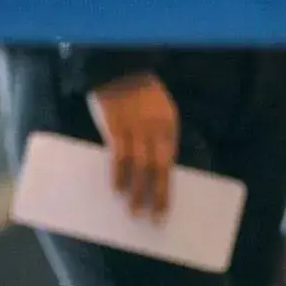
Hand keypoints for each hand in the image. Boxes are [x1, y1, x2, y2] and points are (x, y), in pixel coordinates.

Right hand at [88, 72, 179, 216]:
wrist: (118, 65)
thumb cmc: (135, 91)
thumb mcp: (156, 110)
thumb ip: (154, 135)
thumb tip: (147, 169)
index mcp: (169, 125)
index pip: (170, 163)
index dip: (167, 188)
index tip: (165, 210)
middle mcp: (156, 129)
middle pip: (159, 169)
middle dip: (158, 197)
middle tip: (154, 219)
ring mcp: (136, 128)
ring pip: (139, 167)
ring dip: (137, 192)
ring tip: (134, 212)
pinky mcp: (115, 126)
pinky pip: (118, 156)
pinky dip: (118, 175)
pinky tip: (116, 190)